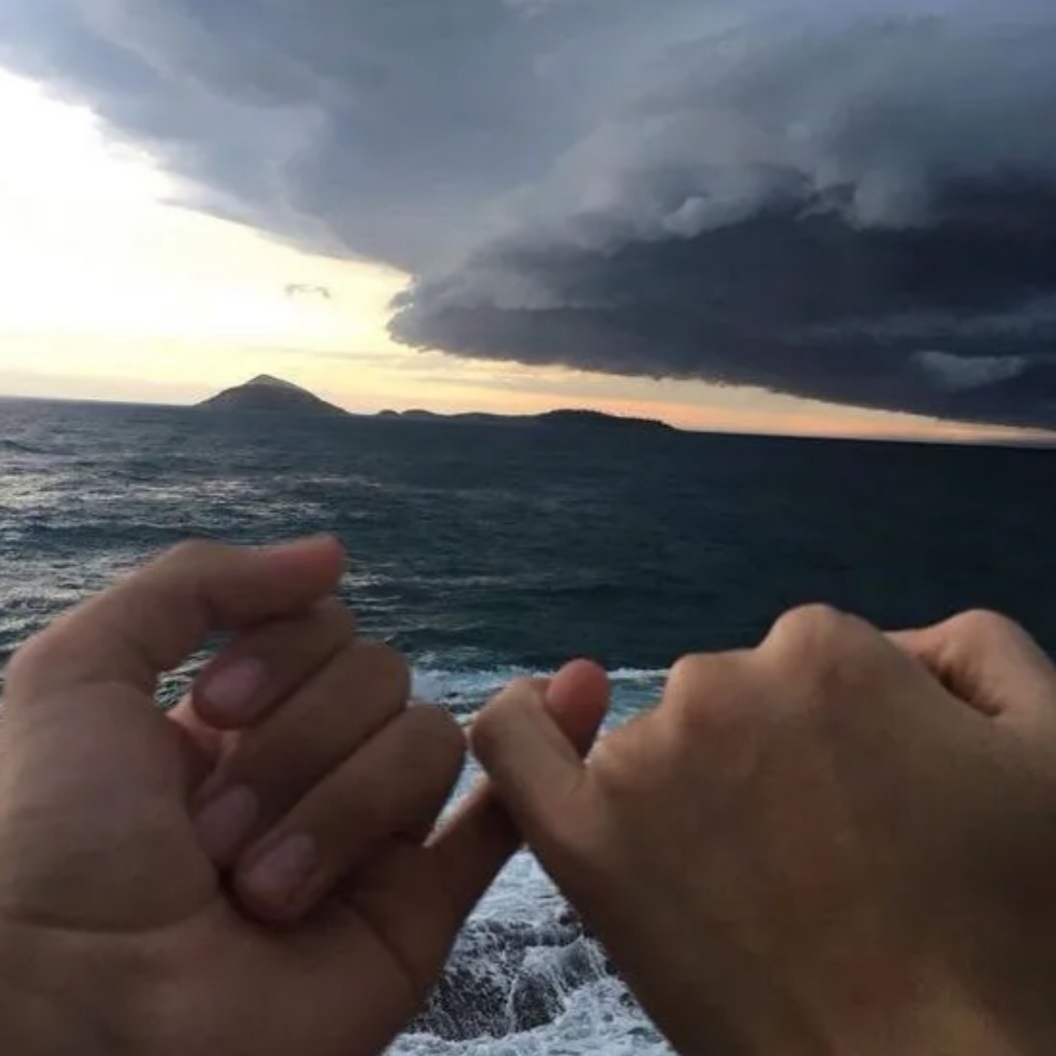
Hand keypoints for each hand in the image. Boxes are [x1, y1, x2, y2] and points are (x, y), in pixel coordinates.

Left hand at [0, 538, 609, 1055]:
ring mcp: (370, 836)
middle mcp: (311, 765)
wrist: (79, 1012)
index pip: (323, 625)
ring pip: (426, 741)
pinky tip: (574, 692)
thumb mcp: (80, 674)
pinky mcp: (417, 908)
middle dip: (295, 746)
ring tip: (260, 888)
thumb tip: (335, 555)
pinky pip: (503, 818)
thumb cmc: (58, 840)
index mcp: (239, 717)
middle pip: (378, 677)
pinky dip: (544, 756)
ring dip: (339, 805)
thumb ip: (195, 583)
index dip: (284, 649)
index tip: (217, 706)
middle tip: (212, 834)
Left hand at [473, 606, 1055, 1055]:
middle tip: (826, 862)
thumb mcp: (1051, 757)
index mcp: (826, 651)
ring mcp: (646, 761)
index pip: (816, 665)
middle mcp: (723, 683)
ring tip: (756, 885)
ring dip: (698, 790)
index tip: (876, 808)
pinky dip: (522, 722)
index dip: (851, 737)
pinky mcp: (588, 844)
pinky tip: (539, 716)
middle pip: (737, 701)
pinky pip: (515, 747)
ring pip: (660, 743)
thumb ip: (977, 656)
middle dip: (779, 761)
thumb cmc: (1014, 929)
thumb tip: (901, 646)